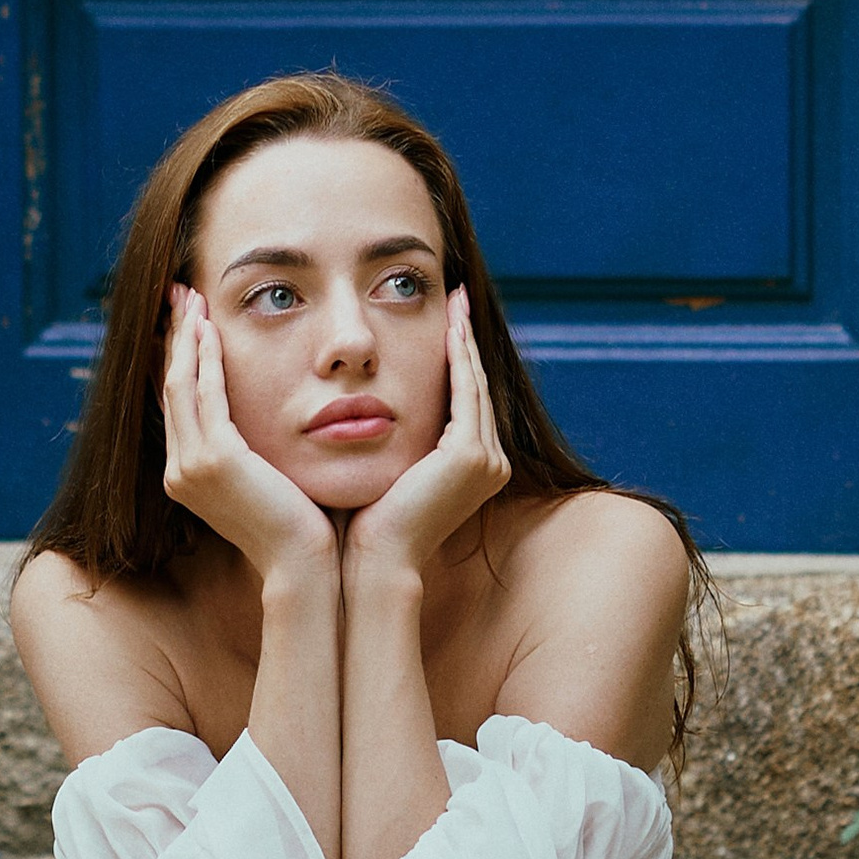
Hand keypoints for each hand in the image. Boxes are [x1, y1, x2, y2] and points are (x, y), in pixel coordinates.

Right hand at [159, 288, 336, 579]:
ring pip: (180, 385)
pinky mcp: (215, 460)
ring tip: (191, 299)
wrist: (303, 567)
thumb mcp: (266, 482)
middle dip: (174, 337)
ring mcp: (191, 467)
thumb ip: (254, 453)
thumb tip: (265, 423)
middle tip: (179, 294)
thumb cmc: (299, 529)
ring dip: (186, 338)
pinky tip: (211, 328)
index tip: (185, 322)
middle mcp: (179, 471)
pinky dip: (205, 359)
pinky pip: (205, 395)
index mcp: (187, 477)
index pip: (177, 405)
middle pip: (169, 387)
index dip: (177, 359)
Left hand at [344, 287, 508, 584]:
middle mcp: (492, 464)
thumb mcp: (388, 468)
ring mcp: (486, 461)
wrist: (371, 561)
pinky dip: (457, 357)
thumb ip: (396, 439)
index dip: (458, 358)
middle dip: (465, 340)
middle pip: (476, 386)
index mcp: (474, 469)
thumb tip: (369, 407)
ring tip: (452, 302)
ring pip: (473, 384)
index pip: (467, 401)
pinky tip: (447, 328)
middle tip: (455, 297)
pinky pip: (465, 392)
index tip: (445, 320)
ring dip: (462, 340)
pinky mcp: (470, 456)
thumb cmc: (366, 524)